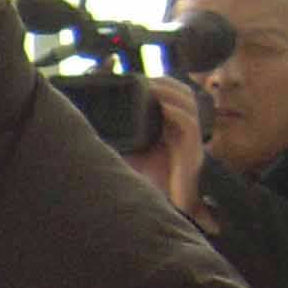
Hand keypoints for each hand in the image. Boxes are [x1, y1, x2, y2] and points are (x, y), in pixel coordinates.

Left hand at [130, 79, 205, 222]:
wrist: (162, 210)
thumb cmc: (146, 183)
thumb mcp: (129, 153)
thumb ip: (119, 136)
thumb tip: (94, 121)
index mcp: (170, 129)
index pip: (172, 96)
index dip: (160, 83)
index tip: (138, 77)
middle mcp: (183, 133)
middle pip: (184, 95)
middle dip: (166, 83)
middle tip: (145, 80)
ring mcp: (190, 142)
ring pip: (189, 106)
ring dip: (171, 93)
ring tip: (152, 87)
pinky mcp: (192, 154)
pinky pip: (189, 126)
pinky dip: (177, 113)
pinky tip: (164, 108)